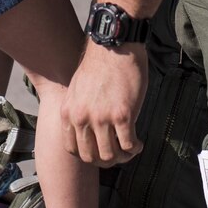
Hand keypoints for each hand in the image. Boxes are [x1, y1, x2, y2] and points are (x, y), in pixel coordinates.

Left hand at [63, 42, 146, 165]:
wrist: (115, 46)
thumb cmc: (100, 65)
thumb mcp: (77, 91)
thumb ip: (80, 112)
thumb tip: (90, 132)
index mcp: (68, 113)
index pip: (72, 150)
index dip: (88, 156)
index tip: (99, 152)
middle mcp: (82, 118)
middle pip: (91, 157)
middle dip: (106, 161)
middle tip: (118, 155)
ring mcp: (102, 118)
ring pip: (111, 155)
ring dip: (122, 157)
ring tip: (130, 149)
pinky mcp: (122, 115)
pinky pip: (128, 144)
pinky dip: (135, 148)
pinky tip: (139, 143)